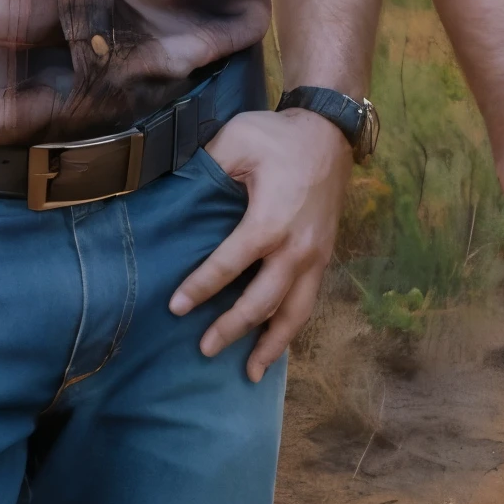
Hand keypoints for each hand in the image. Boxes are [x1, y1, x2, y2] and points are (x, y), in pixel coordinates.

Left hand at [168, 108, 350, 381]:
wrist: (330, 132)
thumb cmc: (279, 136)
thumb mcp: (237, 139)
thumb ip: (208, 168)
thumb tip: (173, 194)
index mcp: (270, 221)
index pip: (229, 265)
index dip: (200, 288)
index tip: (175, 307)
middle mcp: (296, 247)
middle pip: (262, 302)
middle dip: (232, 328)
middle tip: (204, 349)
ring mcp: (315, 256)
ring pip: (294, 313)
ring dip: (271, 344)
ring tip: (250, 372)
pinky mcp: (325, 256)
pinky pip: (309, 302)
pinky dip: (292, 327)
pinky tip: (276, 344)